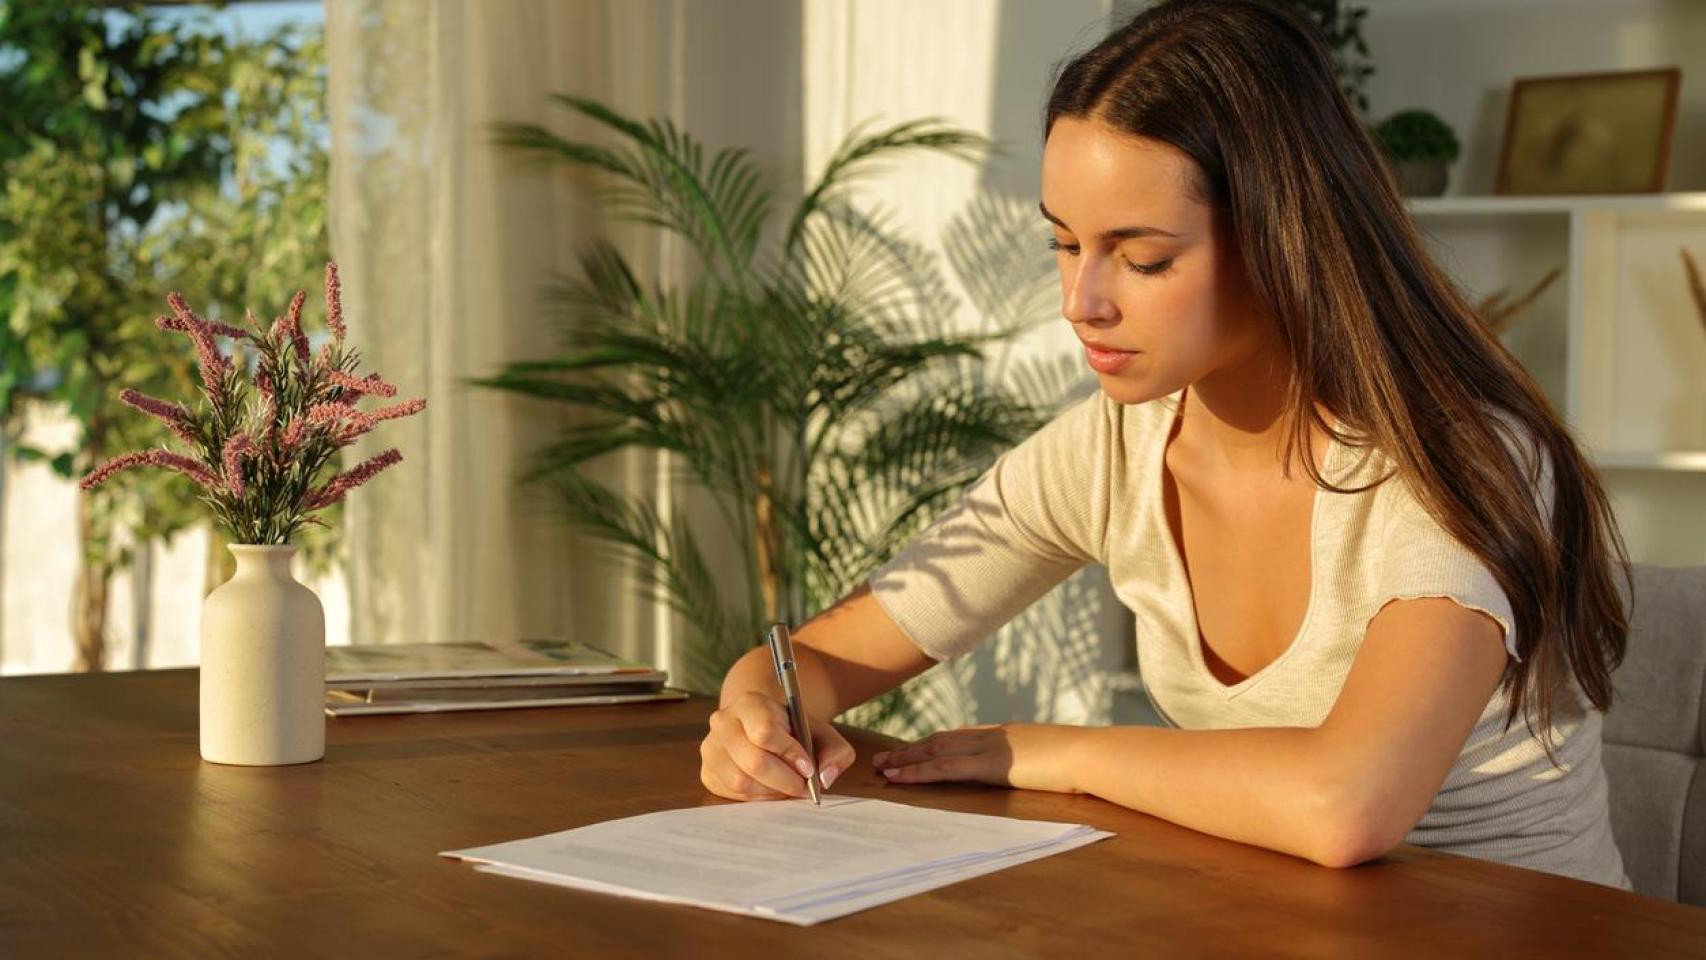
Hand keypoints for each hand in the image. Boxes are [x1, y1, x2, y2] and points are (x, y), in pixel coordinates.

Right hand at [700, 690, 856, 801]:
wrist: (762, 727)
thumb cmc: (794, 731)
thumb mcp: (822, 734)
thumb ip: (836, 752)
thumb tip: (825, 778)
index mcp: (749, 702)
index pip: (765, 732)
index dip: (790, 754)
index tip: (808, 767)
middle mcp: (723, 722)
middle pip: (753, 761)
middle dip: (785, 780)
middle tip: (803, 787)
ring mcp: (711, 748)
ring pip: (742, 782)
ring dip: (772, 791)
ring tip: (788, 785)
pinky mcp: (708, 773)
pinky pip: (734, 795)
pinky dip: (758, 798)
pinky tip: (770, 788)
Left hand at [869, 722, 1085, 794]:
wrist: (1090, 754)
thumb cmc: (1083, 759)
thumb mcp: (1055, 757)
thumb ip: (1039, 760)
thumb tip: (1041, 768)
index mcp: (1007, 733)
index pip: (962, 736)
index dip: (936, 742)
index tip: (916, 747)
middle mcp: (992, 735)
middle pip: (941, 740)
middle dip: (912, 749)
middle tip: (885, 758)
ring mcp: (988, 747)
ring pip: (934, 752)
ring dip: (905, 760)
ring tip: (882, 768)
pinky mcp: (987, 765)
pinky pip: (942, 769)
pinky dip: (916, 772)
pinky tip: (898, 778)